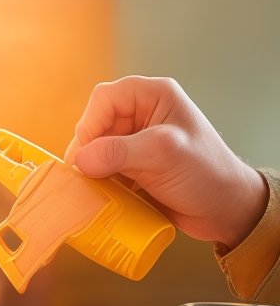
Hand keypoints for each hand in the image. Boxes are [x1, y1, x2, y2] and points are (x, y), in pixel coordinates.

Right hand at [64, 75, 266, 248]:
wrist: (225, 209)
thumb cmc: (206, 173)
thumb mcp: (162, 155)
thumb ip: (119, 152)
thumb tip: (79, 159)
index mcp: (154, 96)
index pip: (104, 98)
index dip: (91, 124)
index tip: (87, 154)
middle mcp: (143, 114)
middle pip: (96, 123)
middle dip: (90, 149)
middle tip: (91, 174)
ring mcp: (137, 140)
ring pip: (95, 147)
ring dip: (93, 167)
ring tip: (101, 185)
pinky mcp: (132, 164)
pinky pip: (102, 166)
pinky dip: (99, 179)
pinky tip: (108, 192)